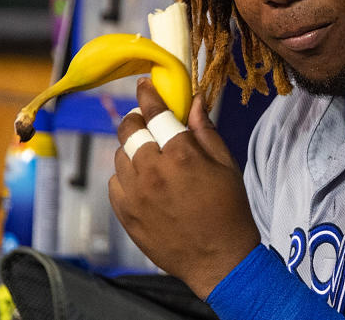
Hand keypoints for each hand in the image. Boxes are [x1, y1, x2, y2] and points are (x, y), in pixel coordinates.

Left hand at [109, 78, 260, 298]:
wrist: (218, 260)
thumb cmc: (229, 211)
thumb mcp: (226, 166)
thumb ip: (205, 131)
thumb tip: (193, 101)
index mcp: (181, 156)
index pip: (156, 113)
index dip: (148, 94)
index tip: (144, 84)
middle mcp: (153, 171)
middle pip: (130, 130)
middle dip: (135, 118)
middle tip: (144, 119)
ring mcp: (135, 194)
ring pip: (120, 155)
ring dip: (131, 148)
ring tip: (147, 154)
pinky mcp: (125, 214)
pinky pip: (115, 182)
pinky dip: (125, 175)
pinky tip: (142, 180)